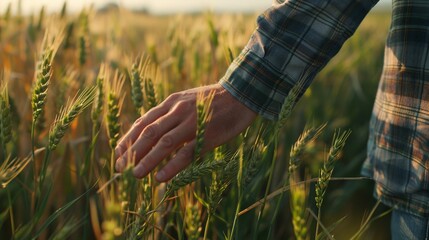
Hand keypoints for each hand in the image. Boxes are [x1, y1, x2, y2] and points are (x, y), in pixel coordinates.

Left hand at [115, 83, 256, 181]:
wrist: (241, 95)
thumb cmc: (213, 100)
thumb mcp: (187, 100)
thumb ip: (170, 113)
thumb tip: (152, 128)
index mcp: (172, 102)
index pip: (144, 121)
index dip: (129, 138)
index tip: (117, 153)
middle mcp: (178, 111)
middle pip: (149, 133)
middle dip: (132, 151)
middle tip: (119, 168)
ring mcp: (193, 123)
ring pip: (164, 143)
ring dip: (148, 160)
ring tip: (135, 175)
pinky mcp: (207, 135)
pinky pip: (187, 152)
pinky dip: (172, 166)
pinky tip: (161, 178)